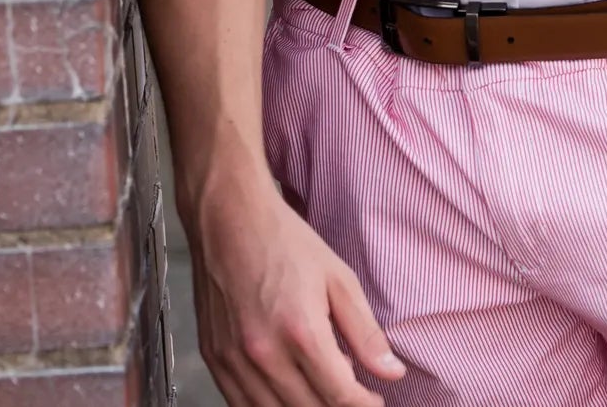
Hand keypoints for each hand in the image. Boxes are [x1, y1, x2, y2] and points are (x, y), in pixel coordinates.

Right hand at [185, 168, 405, 405]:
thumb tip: (392, 372)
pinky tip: (288, 390)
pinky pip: (242, 406)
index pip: (339, 395)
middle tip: (354, 392)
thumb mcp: (338, 278)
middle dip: (338, 406)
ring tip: (323, 389)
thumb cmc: (284, 242)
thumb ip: (366, 332)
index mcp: (301, 331)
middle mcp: (265, 354)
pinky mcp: (214, 360)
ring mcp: (234, 361)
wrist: (229, 219)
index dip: (364, 405)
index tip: (376, 401)